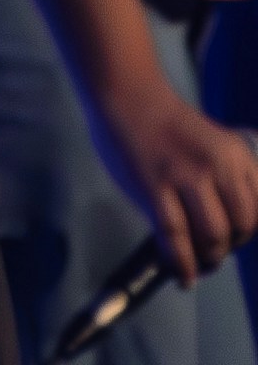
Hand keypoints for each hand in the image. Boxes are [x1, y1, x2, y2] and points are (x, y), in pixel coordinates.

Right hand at [96, 79, 257, 287]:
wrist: (125, 94)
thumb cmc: (167, 121)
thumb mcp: (215, 142)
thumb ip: (227, 176)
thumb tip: (228, 224)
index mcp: (237, 154)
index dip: (248, 232)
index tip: (235, 239)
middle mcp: (218, 165)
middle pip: (242, 226)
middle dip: (230, 246)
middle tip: (215, 252)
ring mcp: (185, 176)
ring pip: (213, 234)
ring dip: (209, 257)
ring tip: (200, 263)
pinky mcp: (153, 187)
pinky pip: (174, 235)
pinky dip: (182, 262)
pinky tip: (183, 276)